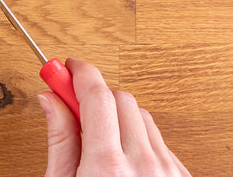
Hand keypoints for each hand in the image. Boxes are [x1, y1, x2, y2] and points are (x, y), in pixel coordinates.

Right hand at [41, 58, 191, 176]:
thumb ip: (60, 141)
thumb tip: (50, 99)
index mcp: (107, 167)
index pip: (97, 96)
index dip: (81, 73)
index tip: (68, 66)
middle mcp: (143, 166)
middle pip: (121, 99)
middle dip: (97, 98)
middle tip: (77, 108)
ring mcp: (167, 171)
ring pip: (143, 117)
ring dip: (120, 120)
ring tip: (103, 143)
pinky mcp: (182, 176)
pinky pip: (160, 141)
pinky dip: (140, 141)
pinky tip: (125, 158)